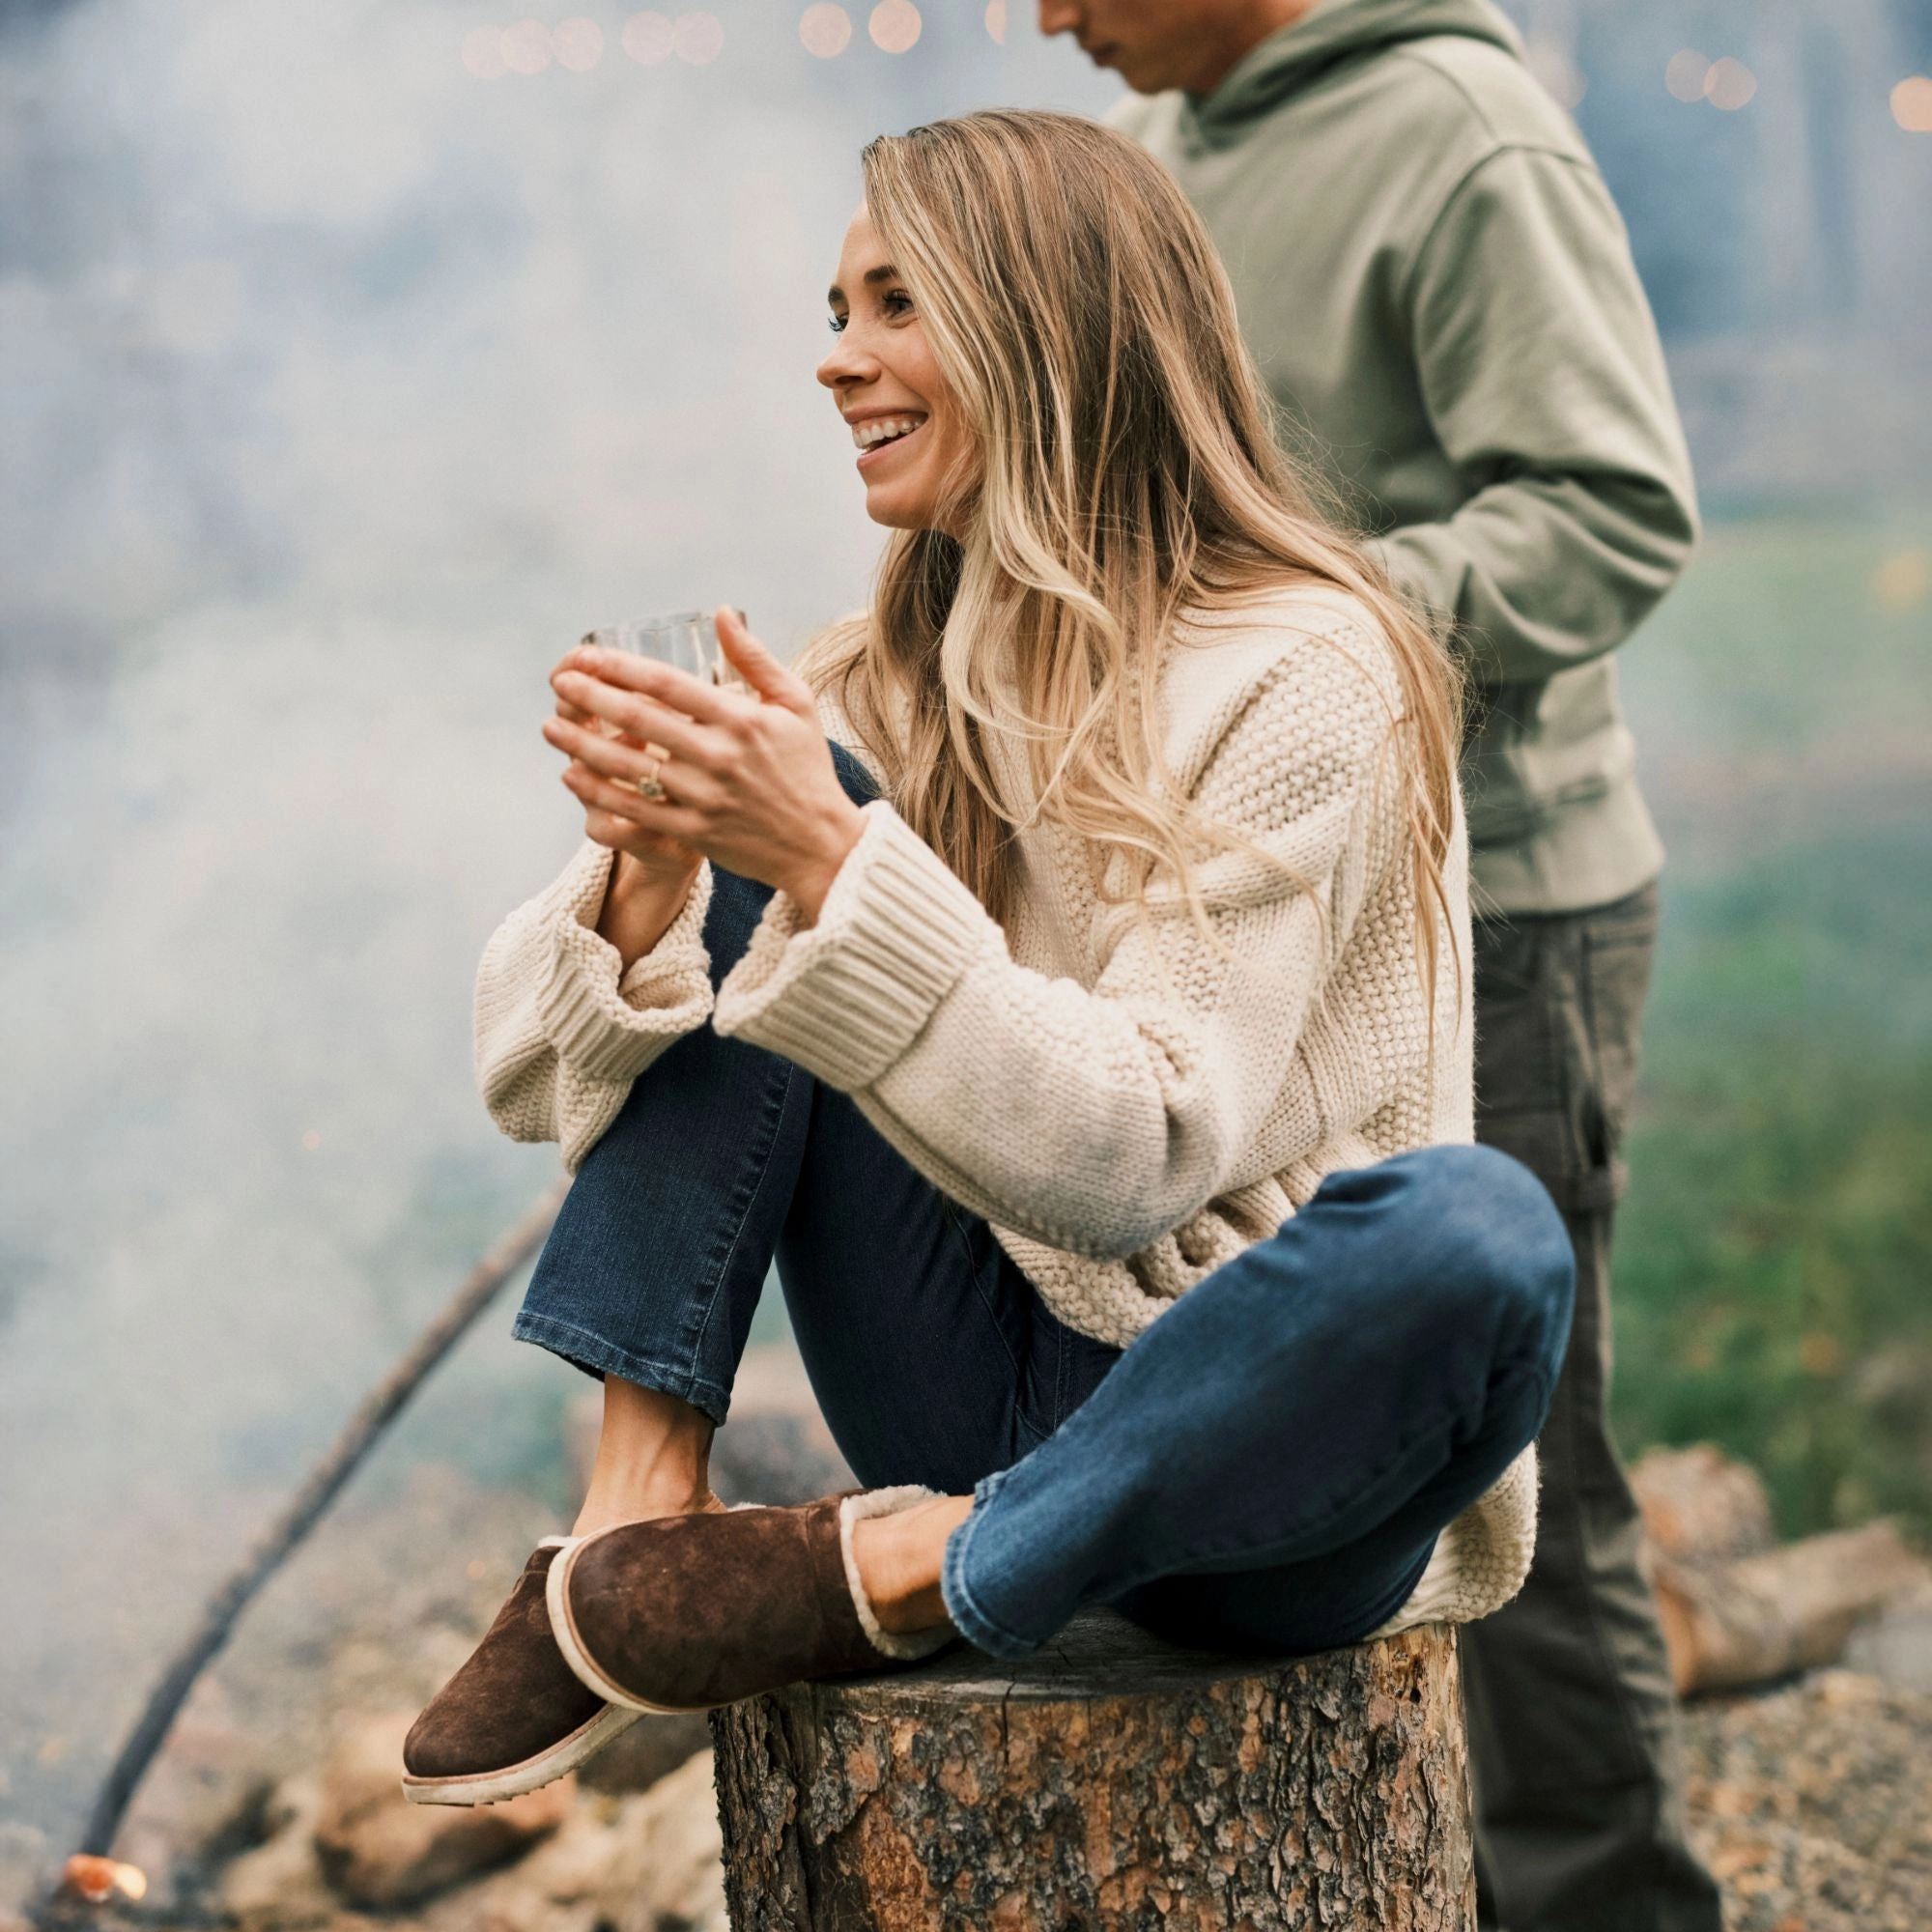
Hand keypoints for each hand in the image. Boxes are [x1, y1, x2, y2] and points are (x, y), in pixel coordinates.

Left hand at [542, 607, 865, 922]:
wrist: (820, 844)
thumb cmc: (806, 768)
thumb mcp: (795, 704)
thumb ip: (756, 659)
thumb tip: (722, 613)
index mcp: (742, 718)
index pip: (667, 684)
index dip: (620, 666)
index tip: (586, 655)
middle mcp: (719, 755)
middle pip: (639, 720)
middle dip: (590, 697)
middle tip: (558, 681)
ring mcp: (704, 796)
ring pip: (629, 766)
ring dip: (582, 744)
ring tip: (550, 726)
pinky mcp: (694, 831)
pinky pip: (634, 810)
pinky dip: (599, 792)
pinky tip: (572, 775)